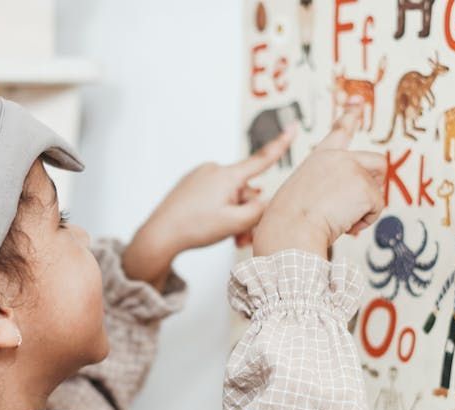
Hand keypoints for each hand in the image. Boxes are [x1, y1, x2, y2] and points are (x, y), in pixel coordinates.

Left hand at [122, 123, 297, 287]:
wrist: (160, 234)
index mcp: (227, 176)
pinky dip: (219, 209)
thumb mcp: (235, 224)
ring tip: (228, 237)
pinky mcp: (191, 184)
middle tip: (241, 238)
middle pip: (244, 190)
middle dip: (247, 211)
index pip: (261, 159)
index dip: (281, 145)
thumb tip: (265, 200)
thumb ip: (259, 211)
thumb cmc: (195, 228)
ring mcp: (201, 175)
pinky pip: (214, 195)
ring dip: (233, 214)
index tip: (294, 127)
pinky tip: (211, 225)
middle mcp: (214, 170)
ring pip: (230, 195)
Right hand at [252, 109, 385, 258]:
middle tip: (358, 205)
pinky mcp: (364, 187)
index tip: (358, 99)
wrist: (289, 231)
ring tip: (340, 219)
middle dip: (375, 185)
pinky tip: (345, 225)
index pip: (339, 131)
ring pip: (377, 191)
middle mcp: (338, 157)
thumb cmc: (289, 222)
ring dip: (364, 210)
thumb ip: (327, 188)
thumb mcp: (303, 194)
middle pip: (377, 162)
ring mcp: (352, 169)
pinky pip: (377, 208)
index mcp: (319, 158)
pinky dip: (365, 222)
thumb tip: (351, 202)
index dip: (351, 113)